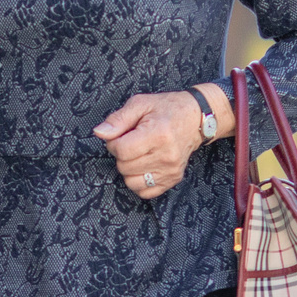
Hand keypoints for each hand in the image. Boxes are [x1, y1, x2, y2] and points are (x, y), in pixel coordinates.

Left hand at [94, 88, 213, 200]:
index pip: (121, 150)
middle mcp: (166, 155)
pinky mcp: (173, 179)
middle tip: (132, 142)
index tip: (122, 135)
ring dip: (129, 169)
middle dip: (122, 155)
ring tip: (139, 154)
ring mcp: (171, 170)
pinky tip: (144, 166)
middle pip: (124, 167)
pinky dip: (139, 181)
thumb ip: (118, 119)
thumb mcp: (140, 104)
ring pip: (131, 182)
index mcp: (158, 134)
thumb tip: (99, 133)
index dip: (114, 143)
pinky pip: (145, 192)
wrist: (196, 118)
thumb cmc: (167, 109)